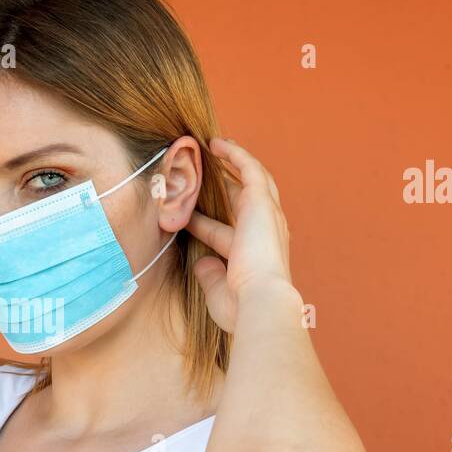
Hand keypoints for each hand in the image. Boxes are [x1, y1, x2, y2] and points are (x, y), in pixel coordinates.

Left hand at [186, 137, 293, 332]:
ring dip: (235, 161)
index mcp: (254, 256)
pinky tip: (216, 144)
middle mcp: (265, 232)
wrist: (260, 301)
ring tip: (216, 145)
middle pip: (245, 199)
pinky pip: (250, 169)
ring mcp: (267, 215)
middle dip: (228, 184)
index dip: (203, 222)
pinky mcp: (262, 202)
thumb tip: (201, 263)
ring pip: (253, 177)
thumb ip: (210, 275)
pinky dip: (235, 155)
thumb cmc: (241, 307)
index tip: (185, 213)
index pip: (225, 232)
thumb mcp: (218, 291)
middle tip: (209, 168)